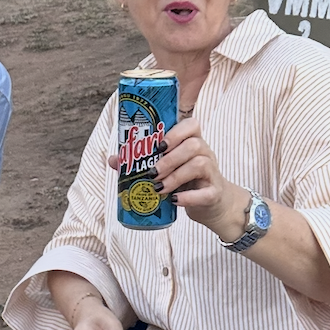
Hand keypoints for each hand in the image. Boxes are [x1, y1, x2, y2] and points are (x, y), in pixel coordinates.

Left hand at [143, 119, 251, 243]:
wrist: (213, 204)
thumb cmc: (187, 182)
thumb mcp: (169, 170)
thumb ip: (145, 162)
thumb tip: (114, 159)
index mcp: (194, 142)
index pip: (192, 125)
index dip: (175, 132)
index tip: (158, 146)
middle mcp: (206, 153)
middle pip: (193, 145)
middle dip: (169, 159)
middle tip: (152, 173)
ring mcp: (212, 173)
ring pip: (199, 164)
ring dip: (175, 177)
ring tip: (159, 188)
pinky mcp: (215, 193)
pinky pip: (205, 192)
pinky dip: (188, 197)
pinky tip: (174, 200)